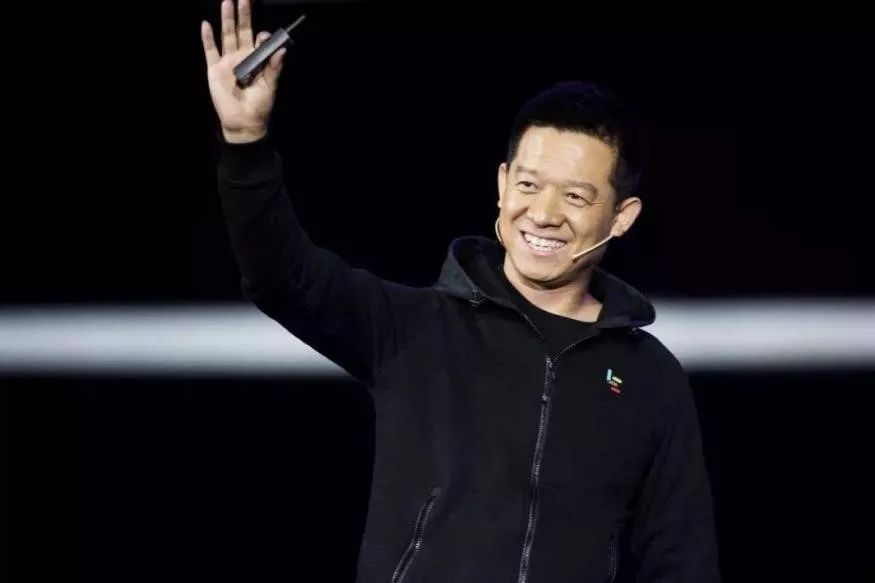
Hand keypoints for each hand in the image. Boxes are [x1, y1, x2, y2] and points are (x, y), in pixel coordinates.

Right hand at [201, 0, 285, 143]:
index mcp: (257, 60)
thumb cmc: (259, 105)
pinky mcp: (214, 68)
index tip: (264, 35)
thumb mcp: (270, 86)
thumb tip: (282, 50)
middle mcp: (242, 57)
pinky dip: (207, 38)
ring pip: (226, 35)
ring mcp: (227, 61)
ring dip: (227, 19)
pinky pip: (210, 50)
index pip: (259, 41)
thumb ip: (274, 67)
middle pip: (242, 31)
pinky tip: (206, 24)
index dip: (262, 35)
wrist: (242, 121)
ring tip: (227, 3)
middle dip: (243, 15)